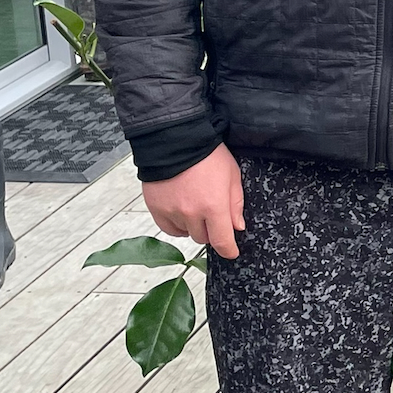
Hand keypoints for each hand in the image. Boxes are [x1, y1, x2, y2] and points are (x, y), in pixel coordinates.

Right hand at [143, 144, 243, 258]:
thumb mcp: (232, 175)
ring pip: (186, 233)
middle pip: (203, 238)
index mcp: (214, 206)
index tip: (231, 252)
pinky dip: (177, 224)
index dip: (229, 250)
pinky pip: (168, 229)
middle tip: (212, 214)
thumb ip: (235, 203)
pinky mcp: (156, 208)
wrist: (175, 140)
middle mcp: (191, 213)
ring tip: (195, 205)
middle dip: (211, 230)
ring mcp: (172, 211)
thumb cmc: (207, 154)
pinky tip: (181, 212)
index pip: (222, 241)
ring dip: (193, 225)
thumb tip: (237, 227)